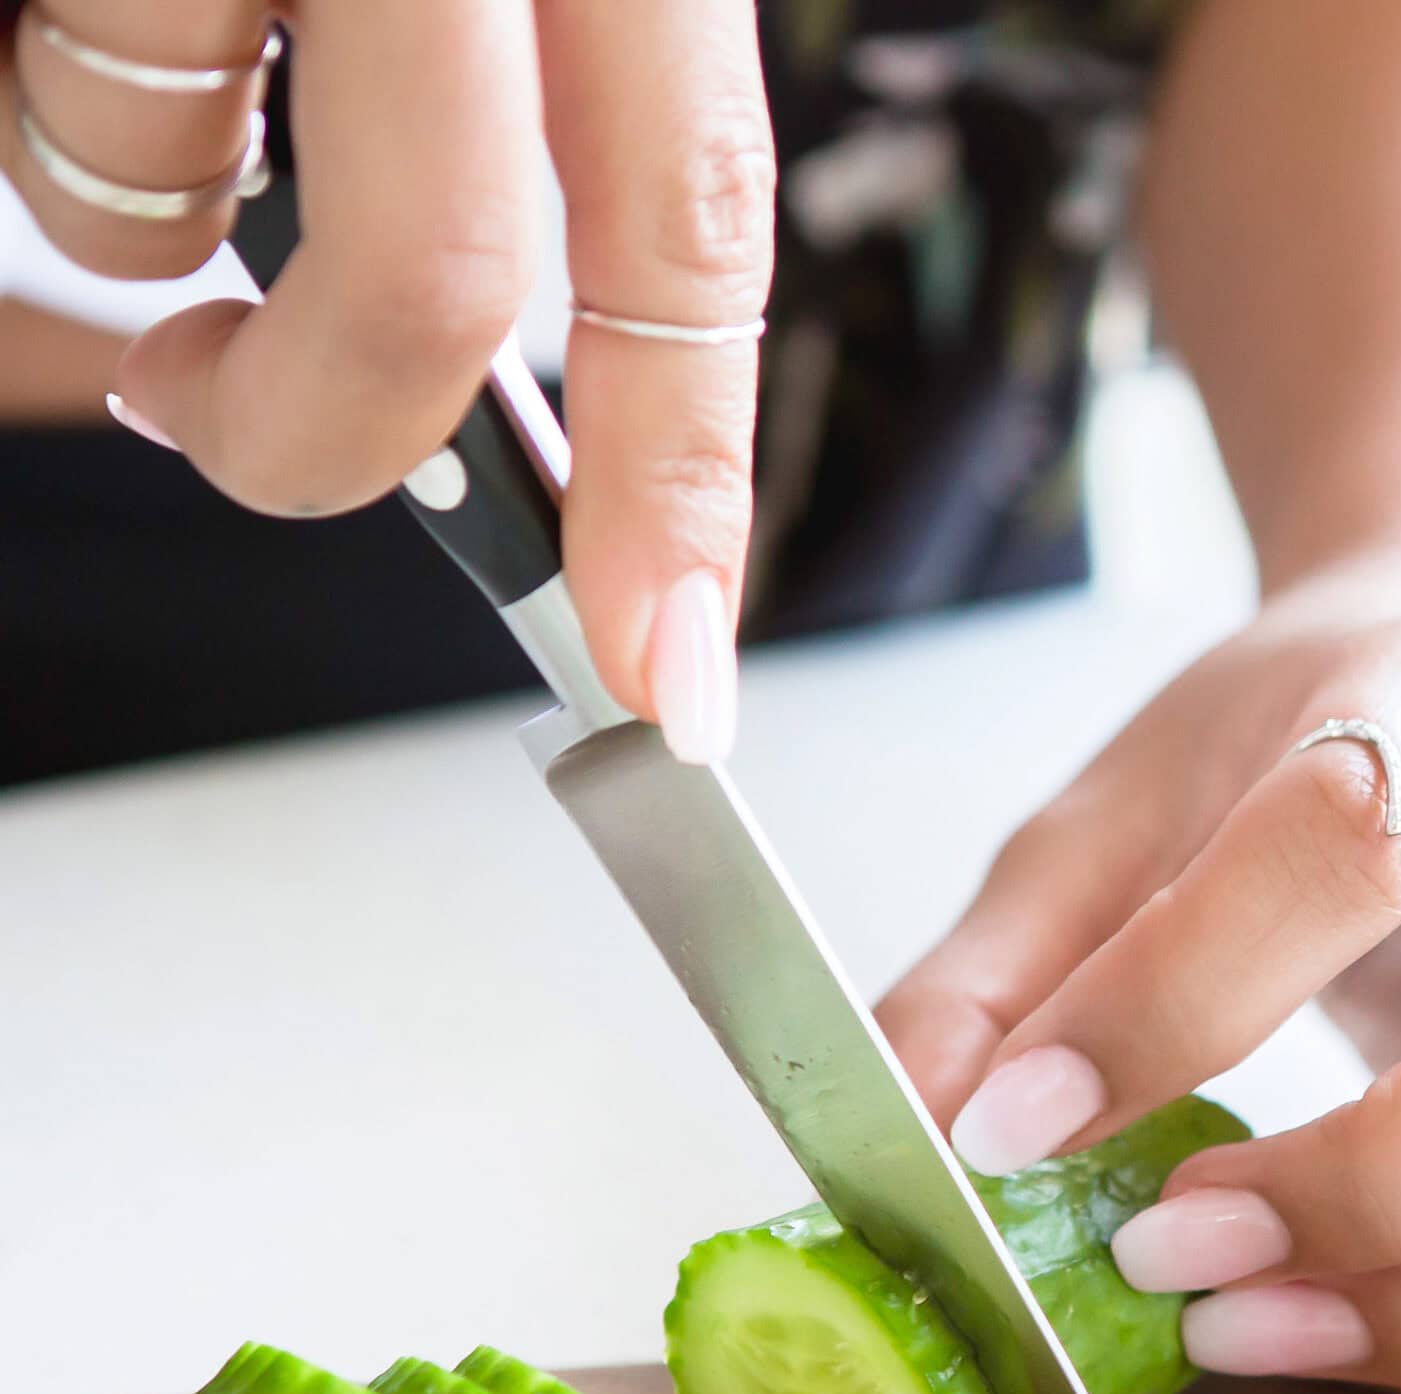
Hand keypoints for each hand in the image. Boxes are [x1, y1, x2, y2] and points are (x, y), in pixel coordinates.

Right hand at [0, 1, 773, 757]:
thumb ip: (503, 105)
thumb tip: (466, 398)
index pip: (690, 229)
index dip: (684, 485)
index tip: (671, 677)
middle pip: (431, 285)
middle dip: (320, 435)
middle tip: (223, 420)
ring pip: (158, 181)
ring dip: (119, 178)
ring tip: (101, 24)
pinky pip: (34, 93)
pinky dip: (34, 92)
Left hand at [879, 574, 1400, 1393]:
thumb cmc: (1298, 752)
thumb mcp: (1113, 812)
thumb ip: (1001, 973)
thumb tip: (924, 1143)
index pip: (1344, 841)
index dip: (1168, 1003)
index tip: (1015, 1131)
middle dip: (1374, 1194)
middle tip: (1171, 1254)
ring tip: (1249, 1330)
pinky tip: (1349, 1335)